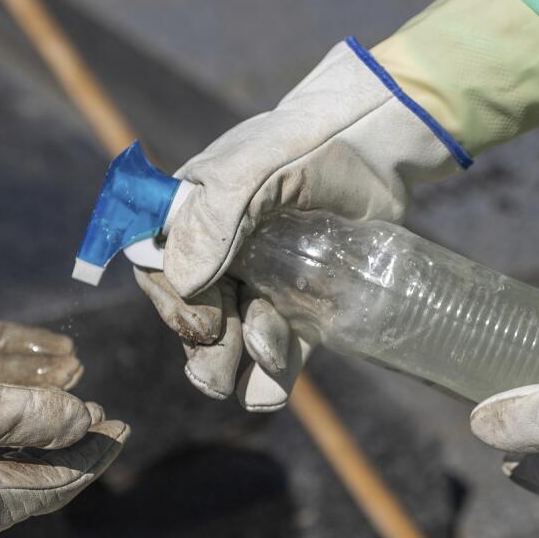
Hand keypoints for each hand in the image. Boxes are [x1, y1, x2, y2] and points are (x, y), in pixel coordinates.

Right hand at [0, 379, 125, 537]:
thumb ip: (16, 413)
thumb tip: (83, 418)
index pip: (60, 480)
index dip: (94, 452)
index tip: (120, 424)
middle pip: (40, 489)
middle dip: (73, 455)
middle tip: (102, 422)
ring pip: (11, 491)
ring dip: (40, 459)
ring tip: (62, 427)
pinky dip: (6, 466)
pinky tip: (6, 444)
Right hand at [141, 39, 465, 410]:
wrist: (379, 143)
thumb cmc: (306, 143)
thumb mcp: (252, 171)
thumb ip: (214, 219)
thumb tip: (181, 281)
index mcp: (190, 217)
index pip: (160, 273)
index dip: (174, 308)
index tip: (204, 325)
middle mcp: (221, 253)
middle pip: (196, 316)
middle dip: (206, 351)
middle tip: (218, 371)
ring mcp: (263, 280)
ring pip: (237, 339)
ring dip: (239, 366)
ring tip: (257, 380)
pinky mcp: (305, 302)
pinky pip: (283, 348)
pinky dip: (273, 376)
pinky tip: (269, 394)